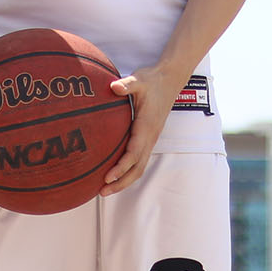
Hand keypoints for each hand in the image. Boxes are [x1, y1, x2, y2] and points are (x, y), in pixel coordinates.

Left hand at [101, 63, 183, 191]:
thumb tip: (113, 86)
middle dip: (121, 182)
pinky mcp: (148, 138)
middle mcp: (150, 137)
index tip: (107, 177)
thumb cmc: (153, 80)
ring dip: (124, 180)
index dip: (121, 167)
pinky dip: (127, 171)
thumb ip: (127, 84)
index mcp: (146, 127)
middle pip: (137, 168)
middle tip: (101, 191)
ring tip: (104, 189)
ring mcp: (151, 139)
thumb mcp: (140, 79)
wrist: (170, 79)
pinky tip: (113, 173)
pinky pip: (139, 160)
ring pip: (139, 167)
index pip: (134, 153)